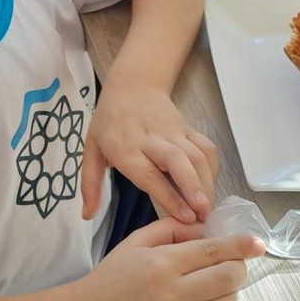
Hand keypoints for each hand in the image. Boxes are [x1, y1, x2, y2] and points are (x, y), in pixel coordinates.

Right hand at [79, 217, 264, 300]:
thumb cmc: (111, 278)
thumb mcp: (136, 242)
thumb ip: (172, 229)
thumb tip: (207, 229)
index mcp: (162, 266)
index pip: (213, 252)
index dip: (240, 246)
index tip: (257, 243)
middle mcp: (172, 297)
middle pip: (227, 280)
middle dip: (236, 268)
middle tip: (229, 265)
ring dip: (229, 296)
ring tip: (215, 290)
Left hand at [81, 84, 216, 223]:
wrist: (132, 84)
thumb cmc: (110, 120)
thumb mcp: (91, 149)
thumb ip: (90, 184)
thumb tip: (87, 215)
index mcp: (124, 147)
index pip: (149, 174)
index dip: (168, 196)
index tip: (183, 216)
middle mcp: (151, 139)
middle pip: (178, 161)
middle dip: (193, 187)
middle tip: (203, 213)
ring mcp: (173, 132)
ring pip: (196, 155)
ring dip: (206, 182)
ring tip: (209, 208)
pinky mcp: (188, 128)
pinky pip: (205, 146)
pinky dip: (212, 167)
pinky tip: (210, 186)